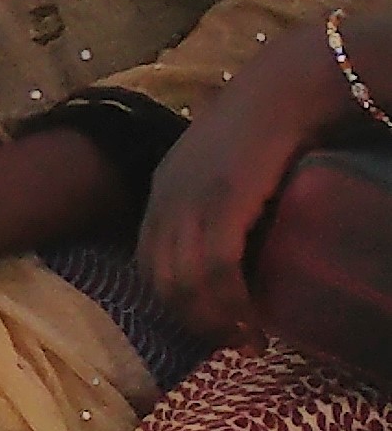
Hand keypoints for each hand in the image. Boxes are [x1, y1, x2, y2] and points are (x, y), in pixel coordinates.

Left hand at [144, 19, 361, 341]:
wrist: (284, 87)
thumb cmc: (264, 124)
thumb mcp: (221, 168)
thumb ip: (214, 203)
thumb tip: (232, 248)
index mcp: (161, 191)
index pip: (146, 264)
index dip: (172, 303)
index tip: (206, 326)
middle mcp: (165, 199)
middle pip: (159, 282)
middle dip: (192, 322)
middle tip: (231, 343)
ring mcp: (190, 201)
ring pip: (185, 284)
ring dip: (215, 323)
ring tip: (248, 340)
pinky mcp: (222, 203)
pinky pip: (216, 270)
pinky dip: (233, 304)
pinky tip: (253, 320)